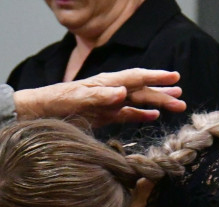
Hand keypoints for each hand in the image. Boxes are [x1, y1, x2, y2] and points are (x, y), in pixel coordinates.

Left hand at [13, 68, 184, 127]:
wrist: (37, 113)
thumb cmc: (55, 102)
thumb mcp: (77, 99)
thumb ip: (100, 97)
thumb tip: (122, 94)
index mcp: (105, 82)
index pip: (135, 77)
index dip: (155, 77)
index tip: (174, 78)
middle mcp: (109, 91)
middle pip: (140, 90)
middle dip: (161, 93)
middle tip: (182, 99)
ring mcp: (106, 104)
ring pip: (136, 102)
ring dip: (155, 103)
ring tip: (175, 105)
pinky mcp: (101, 116)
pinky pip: (125, 115)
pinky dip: (139, 116)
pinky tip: (152, 117)